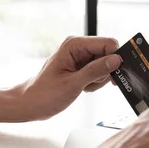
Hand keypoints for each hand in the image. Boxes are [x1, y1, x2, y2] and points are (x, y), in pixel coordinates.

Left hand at [0, 36, 121, 123]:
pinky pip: (99, 73)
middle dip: (105, 72)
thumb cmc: (45, 93)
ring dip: (99, 80)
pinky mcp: (82, 67)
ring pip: (106, 66)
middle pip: (109, 55)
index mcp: (75, 44)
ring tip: (83, 87)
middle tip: (91, 84)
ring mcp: (81, 57)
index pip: (108, 43)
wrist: (31, 104)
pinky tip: (82, 88)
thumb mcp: (73, 84)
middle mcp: (79, 47)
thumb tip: (116, 60)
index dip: (115, 58)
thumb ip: (96, 70)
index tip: (116, 75)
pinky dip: (95, 83)